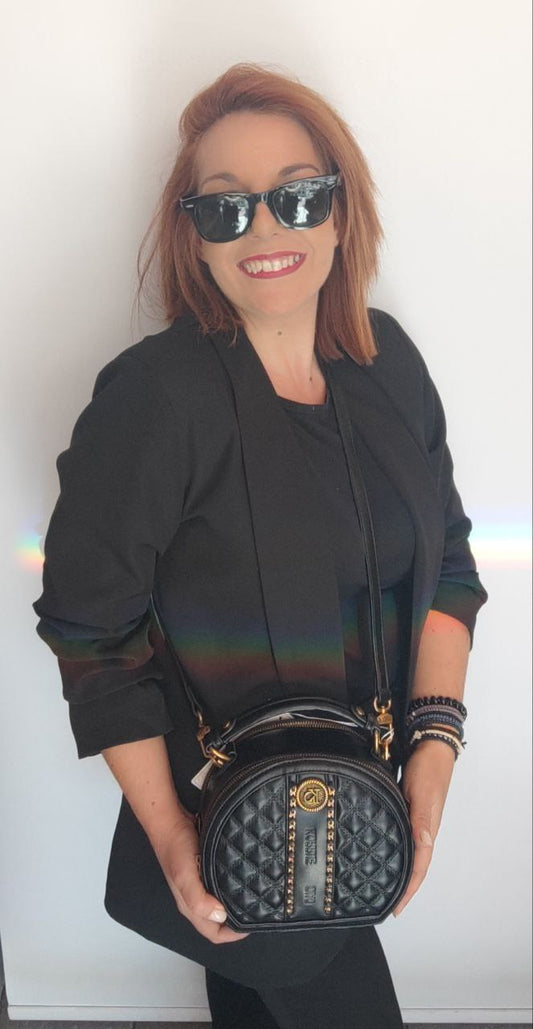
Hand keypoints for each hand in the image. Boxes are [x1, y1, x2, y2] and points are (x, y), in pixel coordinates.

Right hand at [150, 812, 250, 944]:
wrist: (170, 821)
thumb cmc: (176, 848)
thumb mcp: (185, 875)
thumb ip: (198, 899)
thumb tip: (220, 916)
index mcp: (190, 906)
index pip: (214, 933)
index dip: (232, 935)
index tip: (252, 923)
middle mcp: (196, 899)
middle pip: (218, 922)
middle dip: (237, 921)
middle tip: (257, 909)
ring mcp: (200, 885)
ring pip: (220, 904)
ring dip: (235, 904)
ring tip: (254, 896)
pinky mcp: (205, 871)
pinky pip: (221, 887)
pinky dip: (232, 887)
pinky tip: (243, 879)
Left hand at [393, 739, 455, 915]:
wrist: (429, 746)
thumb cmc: (427, 768)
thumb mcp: (422, 793)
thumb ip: (422, 818)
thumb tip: (424, 843)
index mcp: (427, 829)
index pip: (419, 868)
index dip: (408, 890)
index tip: (395, 909)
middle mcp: (423, 829)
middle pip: (415, 866)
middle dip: (403, 887)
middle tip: (386, 903)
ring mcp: (416, 820)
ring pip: (409, 852)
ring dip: (400, 870)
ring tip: (383, 885)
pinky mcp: (409, 810)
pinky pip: (404, 837)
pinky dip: (396, 849)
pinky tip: (384, 850)